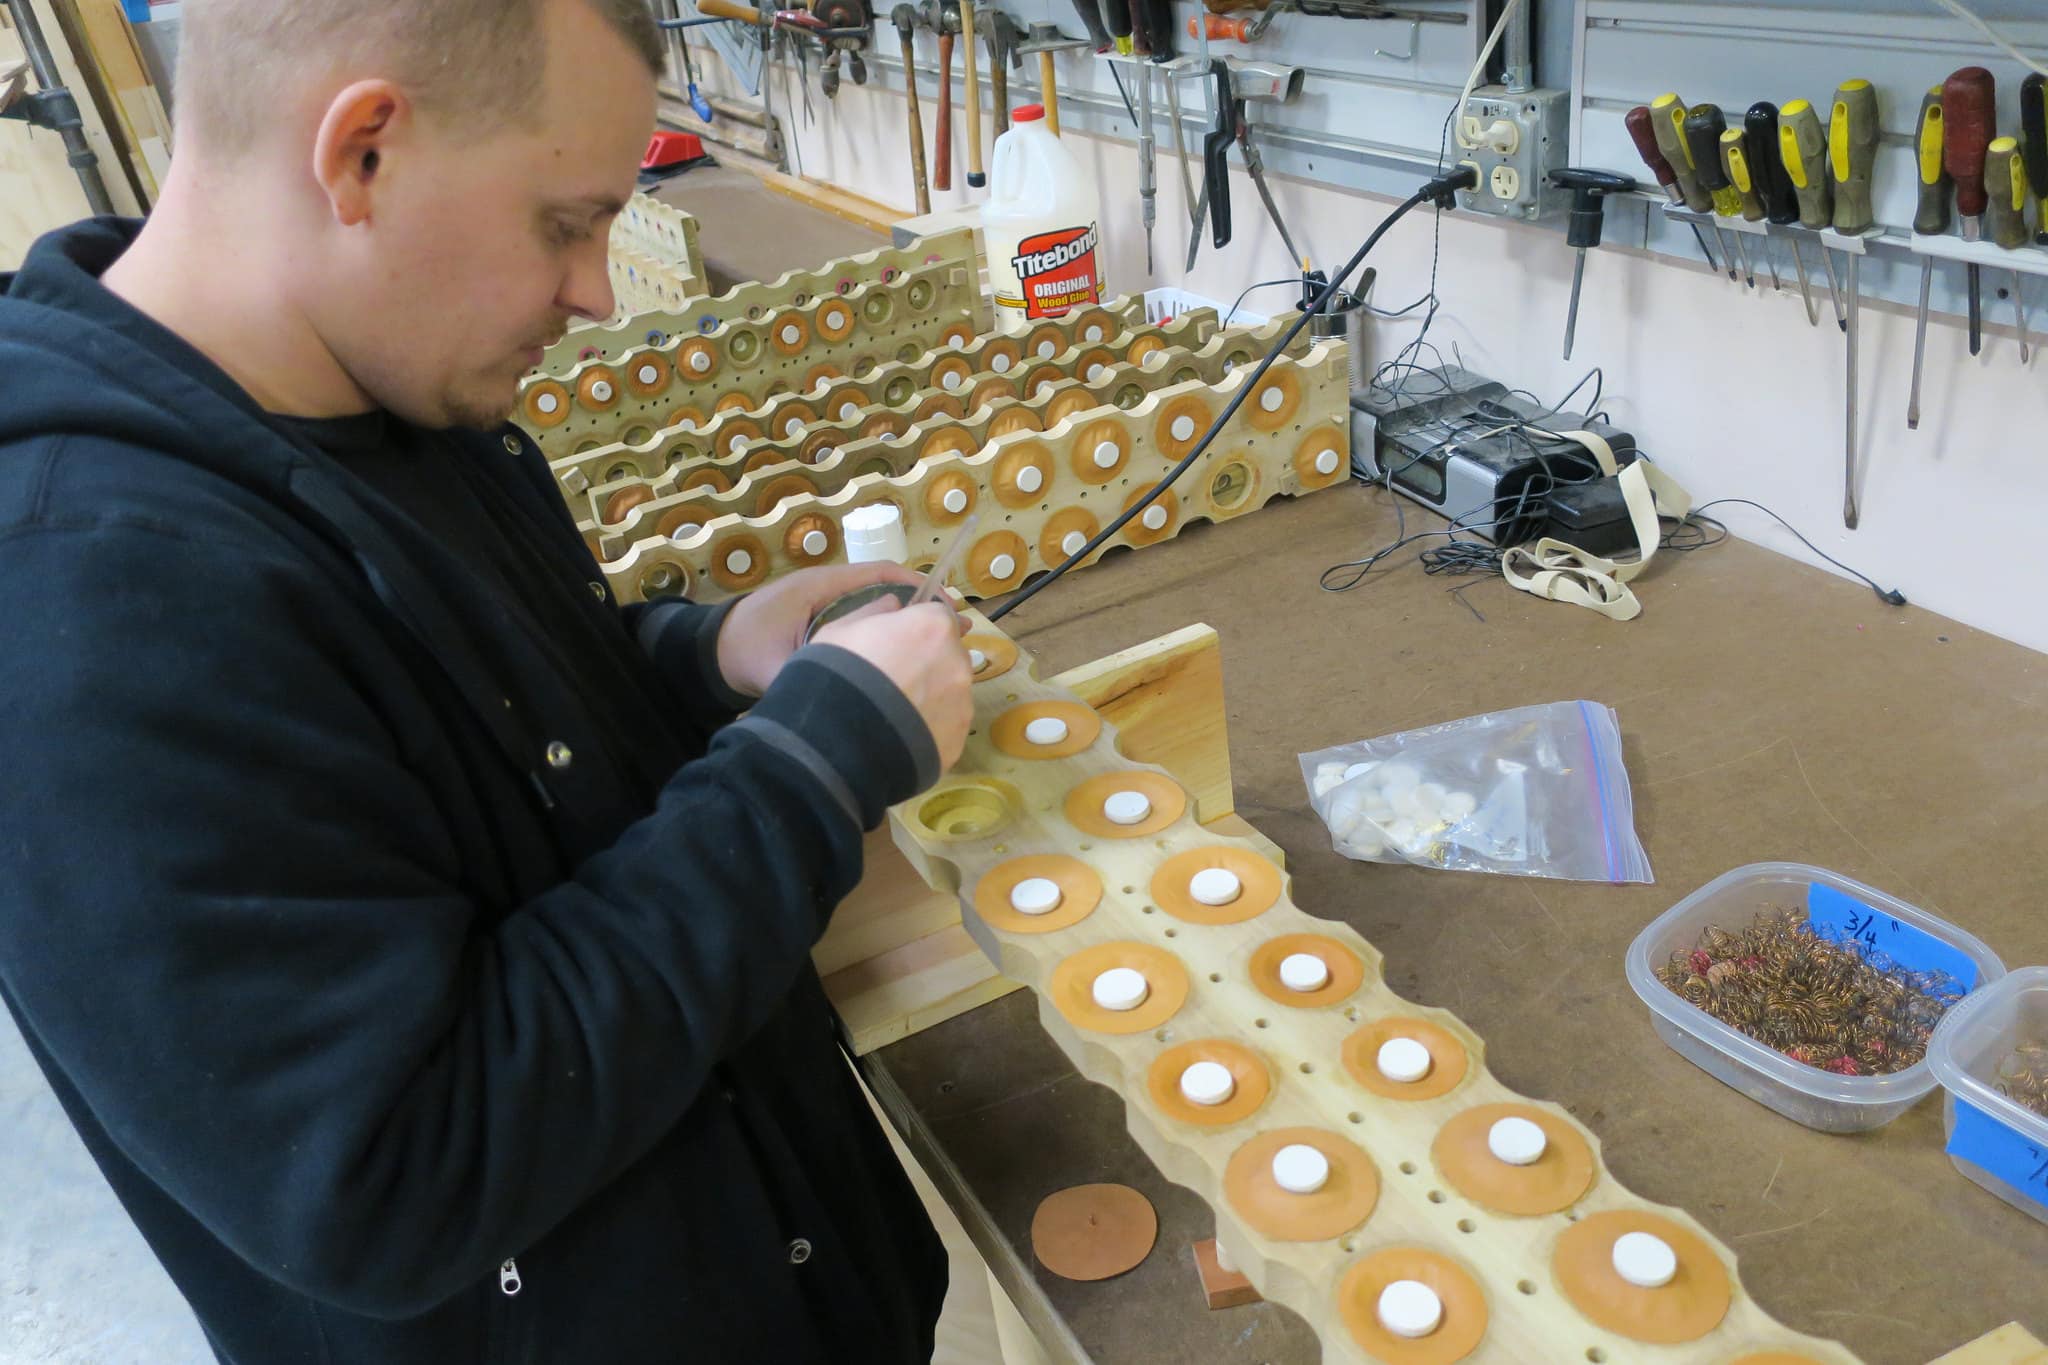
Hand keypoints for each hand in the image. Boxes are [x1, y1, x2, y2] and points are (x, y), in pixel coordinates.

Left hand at [716, 562, 938, 697]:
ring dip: (910, 623)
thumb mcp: (775, 666)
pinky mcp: (826, 624)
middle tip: (960, 632)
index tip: (946, 609)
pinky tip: (909, 658)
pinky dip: (891, 634)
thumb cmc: (742, 650)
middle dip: (924, 608)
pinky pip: (867, 622)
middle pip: (888, 589)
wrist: (709, 653)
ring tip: (945, 646)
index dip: (918, 588)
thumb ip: (811, 674)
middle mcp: (829, 589)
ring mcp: (828, 606)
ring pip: (880, 607)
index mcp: (821, 587)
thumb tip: (853, 692)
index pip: (880, 575)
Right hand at [810, 602, 973, 769]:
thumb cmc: (836, 675)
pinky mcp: (958, 739)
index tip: (901, 638)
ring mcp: (962, 703)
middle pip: (949, 653)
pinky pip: (946, 725)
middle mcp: (957, 662)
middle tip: (894, 678)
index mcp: (933, 626)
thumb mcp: (840, 630)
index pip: (939, 615)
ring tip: (896, 712)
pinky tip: (902, 735)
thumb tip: (892, 604)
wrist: (836, 742)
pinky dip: (930, 726)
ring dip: (931, 695)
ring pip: (951, 691)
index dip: (919, 626)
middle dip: (928, 661)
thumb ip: (874, 611)